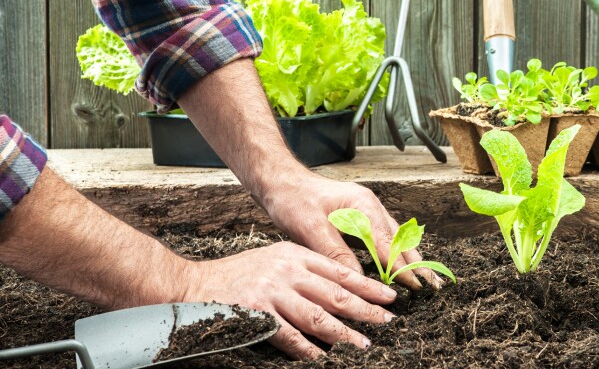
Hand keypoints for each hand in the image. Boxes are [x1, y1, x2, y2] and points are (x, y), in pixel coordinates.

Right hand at [181, 240, 395, 358]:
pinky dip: (308, 349)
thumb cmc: (239, 274)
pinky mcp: (257, 313)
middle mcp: (287, 270)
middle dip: (365, 309)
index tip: (389, 297)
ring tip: (363, 344)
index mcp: (295, 254)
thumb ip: (304, 270)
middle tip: (387, 321)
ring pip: (318, 316)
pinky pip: (289, 336)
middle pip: (335, 293)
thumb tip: (340, 290)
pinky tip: (322, 358)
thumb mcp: (275, 259)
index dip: (367, 285)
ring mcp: (272, 292)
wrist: (195, 284)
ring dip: (344, 333)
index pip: (340, 271)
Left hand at [262, 171, 443, 289]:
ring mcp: (367, 211)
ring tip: (425, 279)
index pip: (388, 243)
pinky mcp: (359, 217)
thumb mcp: (310, 228)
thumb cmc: (293, 200)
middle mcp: (370, 206)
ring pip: (395, 238)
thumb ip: (336, 253)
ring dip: (409, 258)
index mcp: (363, 205)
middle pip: (400, 239)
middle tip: (433, 285)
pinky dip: (394, 253)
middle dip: (416, 263)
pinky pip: (383, 237)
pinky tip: (399, 266)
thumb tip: (357, 280)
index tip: (416, 286)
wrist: (280, 182)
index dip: (402, 267)